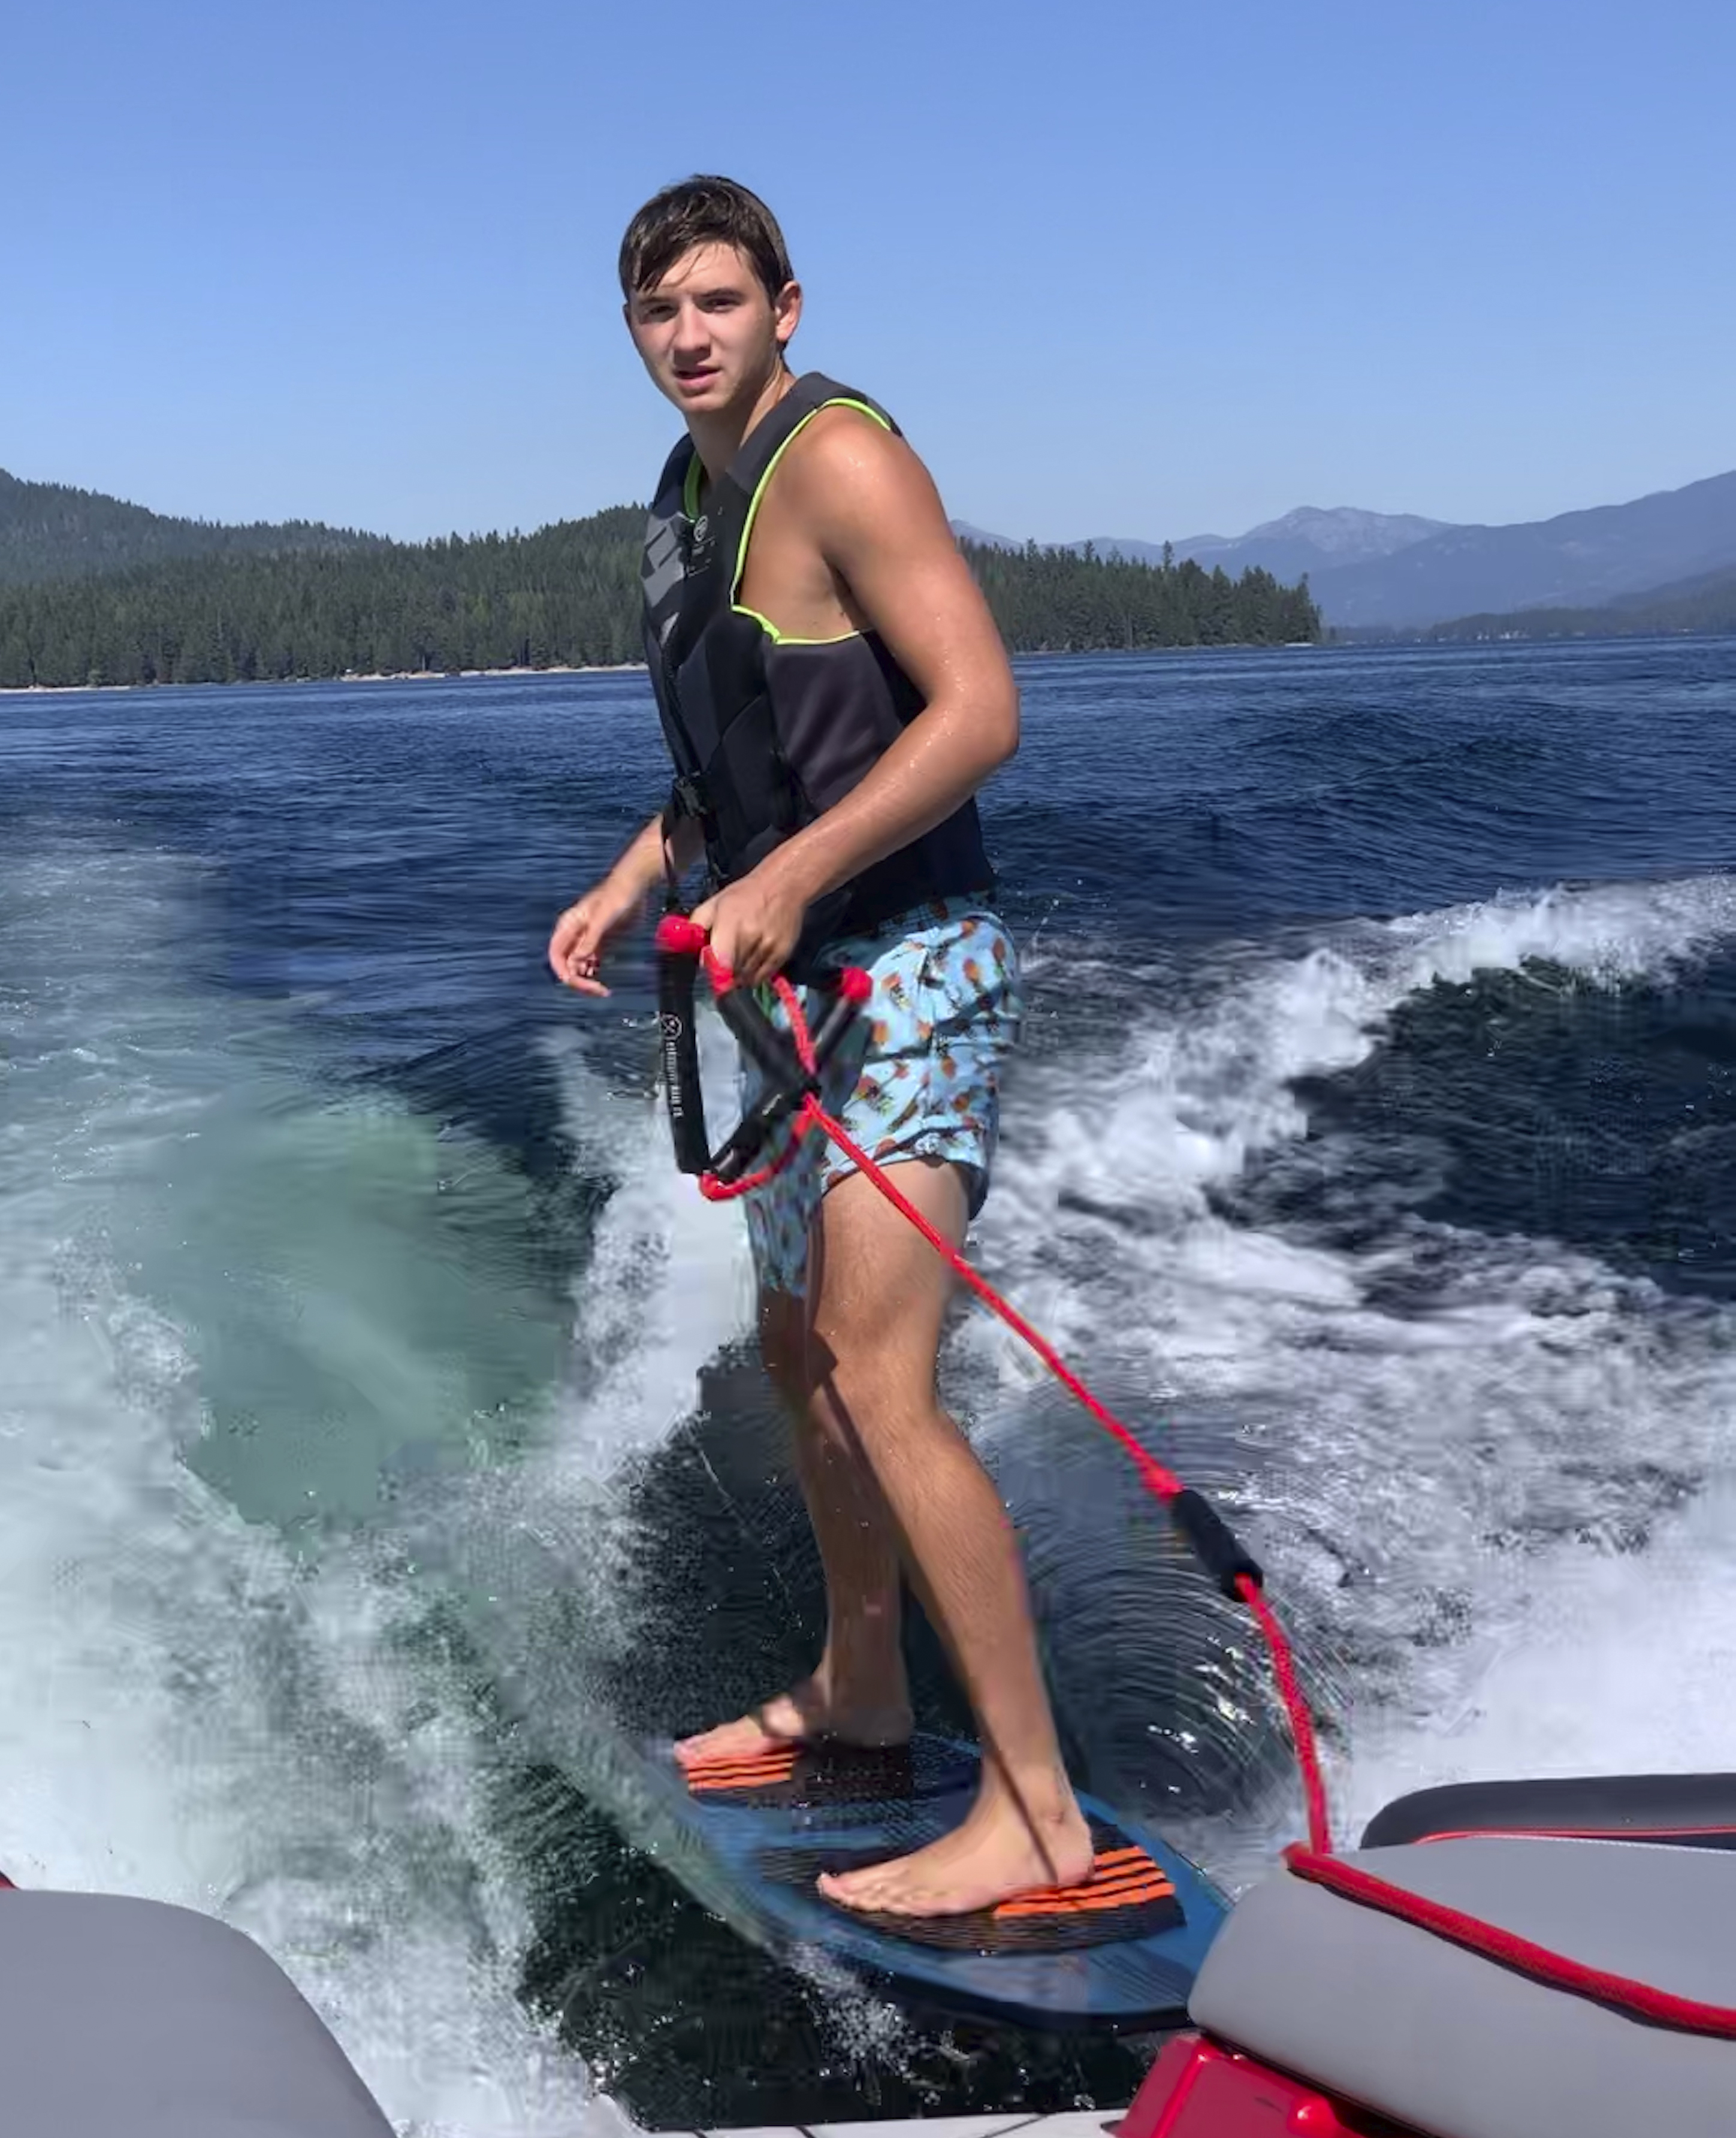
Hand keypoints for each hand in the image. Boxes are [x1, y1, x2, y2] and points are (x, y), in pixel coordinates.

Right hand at [548, 875, 645, 995]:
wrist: (633, 888)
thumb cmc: (616, 897)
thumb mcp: (603, 918)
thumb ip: (590, 939)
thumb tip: (577, 961)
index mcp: (568, 926)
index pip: (556, 955)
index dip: (563, 971)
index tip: (577, 982)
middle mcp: (574, 935)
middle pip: (567, 965)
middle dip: (578, 980)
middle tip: (598, 991)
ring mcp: (586, 940)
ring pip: (578, 967)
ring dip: (586, 980)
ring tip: (602, 990)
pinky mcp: (599, 943)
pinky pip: (590, 964)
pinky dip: (593, 974)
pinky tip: (602, 982)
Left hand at [691, 862, 810, 987]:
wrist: (783, 886)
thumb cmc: (745, 895)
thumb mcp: (714, 903)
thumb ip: (696, 925)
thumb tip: (687, 949)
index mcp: (731, 922)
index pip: (720, 963)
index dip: (712, 972)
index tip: (710, 971)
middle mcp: (751, 937)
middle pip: (731, 974)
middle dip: (723, 973)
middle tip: (722, 962)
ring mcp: (769, 947)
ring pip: (746, 979)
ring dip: (738, 975)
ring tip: (738, 959)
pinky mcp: (782, 955)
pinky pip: (762, 978)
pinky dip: (753, 975)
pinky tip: (751, 961)